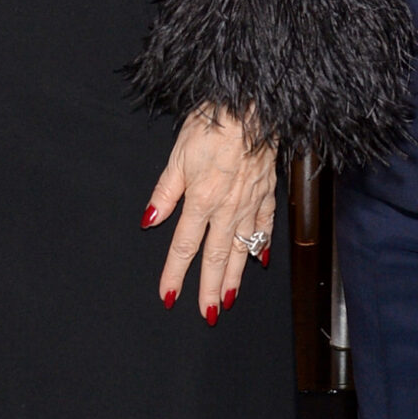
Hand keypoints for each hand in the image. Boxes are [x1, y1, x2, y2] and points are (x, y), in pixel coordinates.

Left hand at [143, 108, 275, 321]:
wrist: (253, 105)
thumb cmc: (213, 123)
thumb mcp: (178, 155)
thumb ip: (165, 192)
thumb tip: (150, 220)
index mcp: (201, 200)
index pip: (184, 246)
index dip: (175, 274)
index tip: (168, 296)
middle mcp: (227, 208)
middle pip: (216, 257)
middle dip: (210, 288)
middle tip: (208, 313)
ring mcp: (250, 203)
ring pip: (242, 249)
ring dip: (236, 277)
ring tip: (230, 299)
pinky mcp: (267, 193)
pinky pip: (265, 226)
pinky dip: (262, 245)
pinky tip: (260, 260)